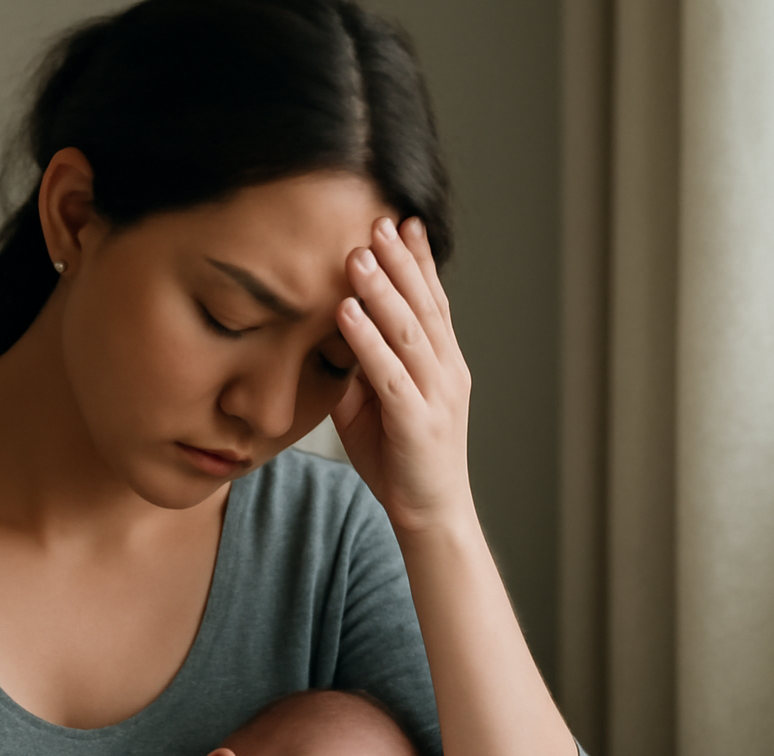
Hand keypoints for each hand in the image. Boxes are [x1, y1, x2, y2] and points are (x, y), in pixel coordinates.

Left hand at [332, 216, 474, 534]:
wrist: (431, 517)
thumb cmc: (402, 462)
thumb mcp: (374, 406)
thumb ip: (357, 369)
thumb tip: (326, 334)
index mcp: (442, 364)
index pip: (433, 302)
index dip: (419, 261)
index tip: (402, 222)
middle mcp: (447, 372)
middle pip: (423, 305)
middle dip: (401, 261)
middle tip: (378, 220)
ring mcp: (436, 396)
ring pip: (407, 332)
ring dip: (381, 290)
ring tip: (358, 254)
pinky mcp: (416, 422)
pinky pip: (388, 373)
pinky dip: (366, 339)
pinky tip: (345, 311)